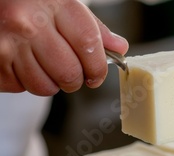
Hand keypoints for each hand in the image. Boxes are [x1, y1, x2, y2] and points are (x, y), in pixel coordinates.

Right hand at [0, 0, 128, 95]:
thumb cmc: (28, 3)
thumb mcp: (62, 4)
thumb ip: (92, 27)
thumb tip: (119, 47)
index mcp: (54, 5)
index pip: (89, 45)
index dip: (98, 67)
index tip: (97, 75)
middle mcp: (29, 24)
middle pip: (70, 73)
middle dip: (76, 81)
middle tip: (73, 75)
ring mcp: (9, 44)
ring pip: (46, 87)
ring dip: (51, 83)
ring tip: (44, 65)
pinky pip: (22, 87)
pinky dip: (26, 81)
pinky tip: (22, 62)